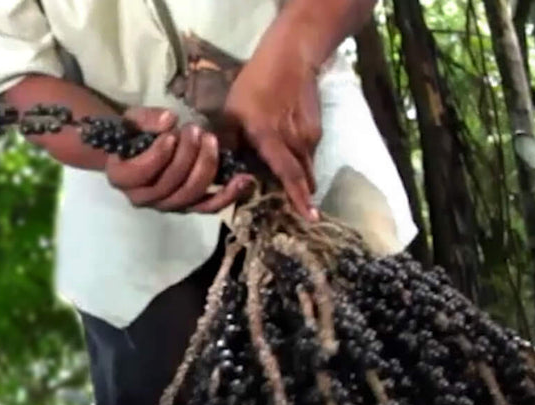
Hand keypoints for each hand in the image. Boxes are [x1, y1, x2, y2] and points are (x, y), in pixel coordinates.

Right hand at [104, 107, 254, 213]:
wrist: (138, 150)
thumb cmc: (134, 133)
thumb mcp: (133, 120)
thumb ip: (146, 119)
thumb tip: (169, 120)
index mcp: (122, 178)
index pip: (142, 173)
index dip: (158, 155)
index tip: (171, 135)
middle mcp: (143, 198)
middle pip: (171, 184)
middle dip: (188, 155)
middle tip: (196, 130)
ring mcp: (167, 205)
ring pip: (191, 194)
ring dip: (206, 165)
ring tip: (211, 140)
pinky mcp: (188, 206)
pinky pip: (208, 206)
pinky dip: (228, 195)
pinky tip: (243, 180)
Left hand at [221, 48, 323, 220]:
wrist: (292, 55)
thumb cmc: (256, 82)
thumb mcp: (232, 111)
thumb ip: (226, 141)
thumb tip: (218, 169)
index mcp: (271, 138)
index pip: (289, 175)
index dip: (299, 198)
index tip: (310, 218)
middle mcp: (295, 141)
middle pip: (303, 178)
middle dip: (301, 197)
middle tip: (298, 212)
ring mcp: (309, 135)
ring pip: (307, 167)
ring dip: (299, 180)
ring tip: (294, 190)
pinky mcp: (316, 128)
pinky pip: (308, 154)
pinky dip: (300, 161)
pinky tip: (287, 156)